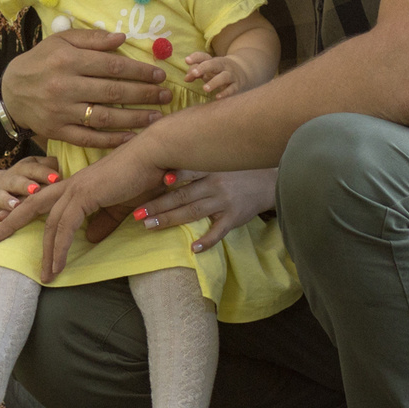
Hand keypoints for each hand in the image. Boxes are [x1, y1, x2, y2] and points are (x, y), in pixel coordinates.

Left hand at [0, 141, 165, 280]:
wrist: (154, 155)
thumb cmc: (143, 176)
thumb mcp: (120, 205)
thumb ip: (103, 222)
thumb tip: (90, 239)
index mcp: (76, 185)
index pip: (44, 200)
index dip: (25, 211)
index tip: (7, 222)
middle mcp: (70, 185)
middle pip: (32, 205)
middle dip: (11, 221)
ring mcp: (76, 189)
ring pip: (50, 223)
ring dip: (46, 251)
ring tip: (44, 275)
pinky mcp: (85, 195)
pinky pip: (66, 227)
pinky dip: (60, 248)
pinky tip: (58, 265)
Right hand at [0, 156, 61, 228]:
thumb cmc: (29, 178)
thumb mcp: (39, 168)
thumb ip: (52, 168)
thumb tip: (72, 169)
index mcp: (25, 168)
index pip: (35, 169)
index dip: (45, 173)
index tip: (56, 178)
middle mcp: (11, 180)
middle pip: (17, 181)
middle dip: (26, 185)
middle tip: (35, 189)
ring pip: (2, 197)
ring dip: (8, 201)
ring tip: (16, 205)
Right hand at [1, 27, 171, 149]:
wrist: (11, 91)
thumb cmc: (41, 61)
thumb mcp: (61, 40)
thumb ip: (92, 39)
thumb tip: (122, 38)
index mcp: (67, 60)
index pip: (111, 66)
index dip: (139, 71)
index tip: (159, 75)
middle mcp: (64, 86)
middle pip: (112, 92)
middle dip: (144, 94)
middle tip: (166, 95)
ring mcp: (61, 111)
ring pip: (104, 117)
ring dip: (135, 119)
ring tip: (157, 117)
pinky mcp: (58, 131)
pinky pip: (89, 138)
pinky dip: (112, 140)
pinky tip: (132, 138)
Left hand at [124, 166, 278, 251]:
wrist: (271, 180)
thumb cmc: (238, 168)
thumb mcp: (220, 159)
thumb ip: (197, 161)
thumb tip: (167, 161)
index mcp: (210, 168)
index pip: (187, 171)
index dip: (171, 176)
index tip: (153, 181)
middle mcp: (215, 184)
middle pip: (182, 195)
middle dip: (158, 205)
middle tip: (137, 214)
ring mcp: (225, 202)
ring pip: (193, 212)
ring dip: (170, 220)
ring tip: (150, 227)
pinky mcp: (234, 217)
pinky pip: (219, 231)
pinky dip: (207, 241)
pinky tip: (193, 249)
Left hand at [181, 51, 246, 99]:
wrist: (244, 70)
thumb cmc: (219, 71)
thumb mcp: (208, 69)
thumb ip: (195, 72)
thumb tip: (186, 79)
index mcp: (213, 61)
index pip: (203, 56)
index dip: (195, 57)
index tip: (187, 60)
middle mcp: (222, 66)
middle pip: (213, 64)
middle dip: (204, 67)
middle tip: (194, 73)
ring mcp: (231, 75)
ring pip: (223, 77)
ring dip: (214, 82)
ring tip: (204, 88)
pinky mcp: (237, 85)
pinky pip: (232, 89)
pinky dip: (225, 93)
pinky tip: (217, 97)